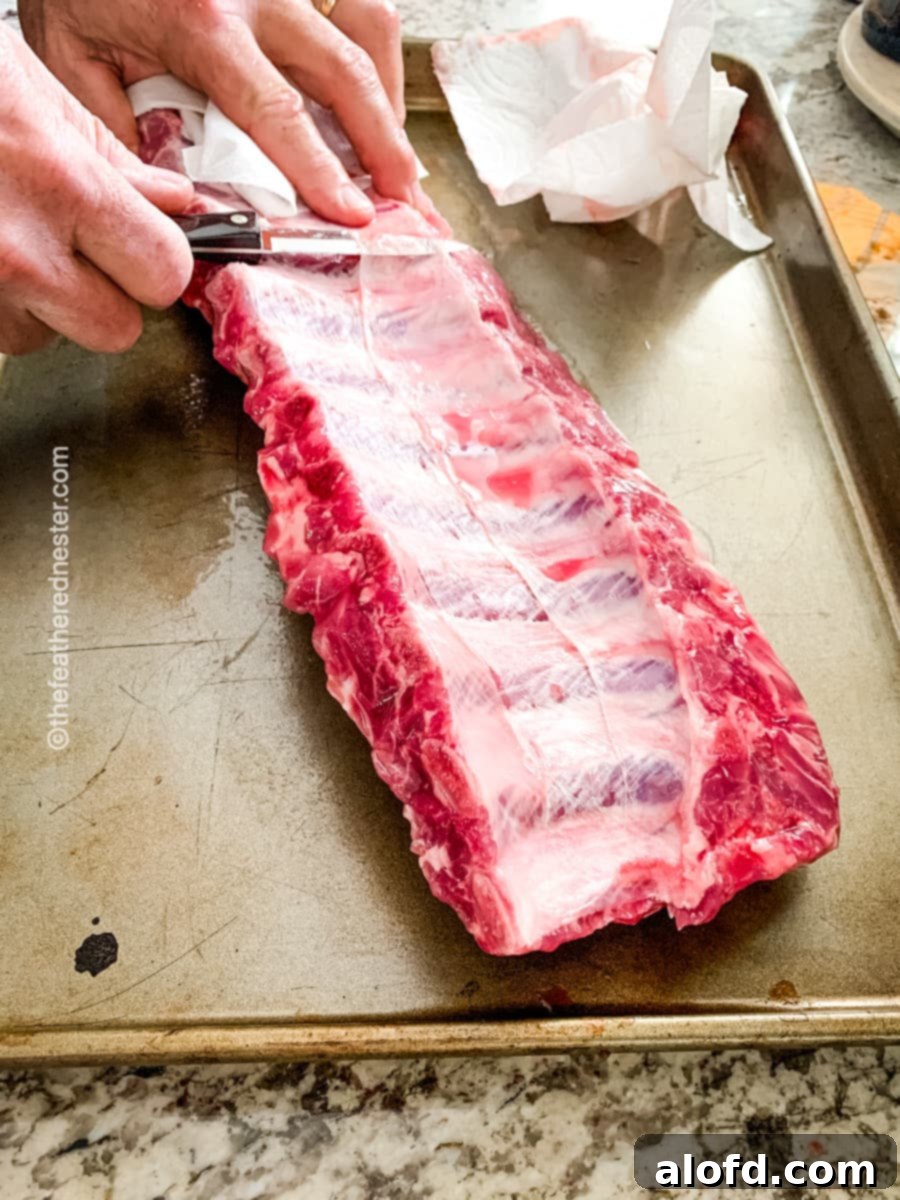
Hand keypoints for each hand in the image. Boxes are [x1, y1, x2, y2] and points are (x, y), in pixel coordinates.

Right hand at [0, 25, 193, 355]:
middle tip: (77, 252)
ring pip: (41, 338)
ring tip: (5, 239)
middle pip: (115, 331)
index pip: (164, 274)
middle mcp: (17, 249)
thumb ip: (110, 158)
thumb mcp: (27, 85)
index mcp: (60, 185)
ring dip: (36, 304)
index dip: (158, 260)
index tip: (143, 245)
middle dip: (105, 297)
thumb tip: (171, 203)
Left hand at [20, 0, 418, 226]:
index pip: (278, 109)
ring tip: (400, 163)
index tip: (352, 216)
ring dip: (390, 102)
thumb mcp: (75, 61)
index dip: (321, 169)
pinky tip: (378, 108)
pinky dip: (380, 61)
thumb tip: (181, 202)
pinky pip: (361, 8)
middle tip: (403, 200)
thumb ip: (122, 133)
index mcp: (202, 21)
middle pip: (345, 71)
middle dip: (384, 142)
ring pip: (368, 30)